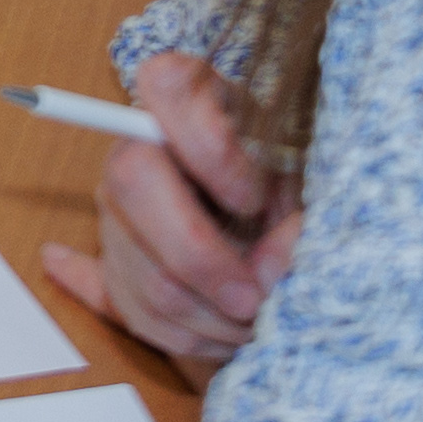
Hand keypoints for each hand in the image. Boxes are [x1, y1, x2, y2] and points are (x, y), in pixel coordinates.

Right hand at [34, 52, 295, 378]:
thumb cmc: (298, 188)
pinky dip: (184, 336)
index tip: (252, 197)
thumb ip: (297, 221)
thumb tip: (269, 272)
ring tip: (259, 323)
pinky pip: (128, 308)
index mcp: (190, 97)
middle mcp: (136, 142)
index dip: (208, 148)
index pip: (169, 85)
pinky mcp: (110, 264)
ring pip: (135, 267)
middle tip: (253, 299)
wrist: (281, 218)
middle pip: (131, 181)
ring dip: (206, 318)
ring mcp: (114, 207)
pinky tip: (222, 334)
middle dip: (197, 257)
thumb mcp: (312, 188)